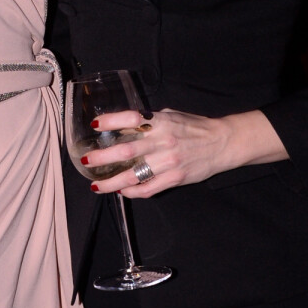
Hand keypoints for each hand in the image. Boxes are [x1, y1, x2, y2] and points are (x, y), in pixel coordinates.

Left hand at [82, 107, 286, 197]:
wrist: (222, 143)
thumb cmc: (194, 127)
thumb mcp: (172, 115)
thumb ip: (150, 120)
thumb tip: (125, 124)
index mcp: (162, 122)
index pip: (132, 118)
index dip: (111, 121)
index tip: (94, 125)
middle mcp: (164, 141)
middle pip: (126, 151)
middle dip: (102, 157)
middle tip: (86, 161)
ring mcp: (169, 162)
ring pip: (133, 175)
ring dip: (111, 182)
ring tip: (96, 185)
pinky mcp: (175, 178)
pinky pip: (148, 189)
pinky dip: (132, 191)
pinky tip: (121, 191)